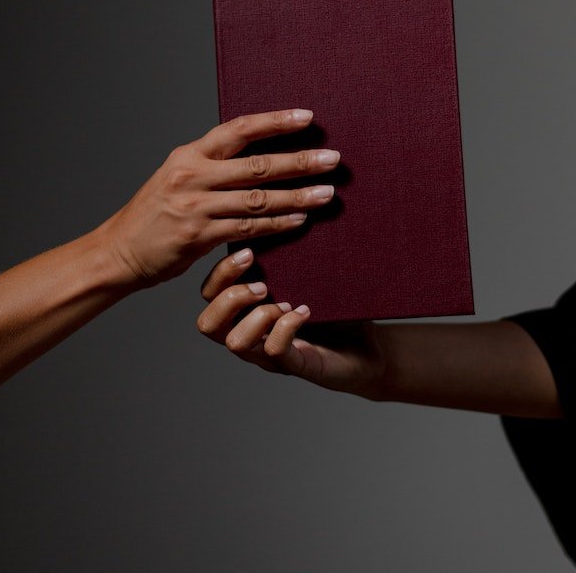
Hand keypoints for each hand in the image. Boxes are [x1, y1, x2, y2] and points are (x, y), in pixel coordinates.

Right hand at [97, 108, 339, 287]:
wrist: (119, 250)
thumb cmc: (156, 212)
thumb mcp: (179, 176)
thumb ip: (214, 165)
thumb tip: (260, 156)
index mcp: (190, 154)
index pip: (239, 129)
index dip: (275, 122)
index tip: (308, 117)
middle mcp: (193, 175)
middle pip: (257, 164)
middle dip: (299, 161)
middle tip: (332, 159)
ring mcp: (196, 206)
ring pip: (258, 199)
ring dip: (297, 196)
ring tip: (327, 194)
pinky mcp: (198, 236)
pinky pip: (247, 229)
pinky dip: (277, 225)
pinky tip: (301, 220)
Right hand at [198, 261, 386, 399]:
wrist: (368, 348)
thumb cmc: (336, 311)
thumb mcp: (309, 278)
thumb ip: (291, 257)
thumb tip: (292, 211)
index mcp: (247, 310)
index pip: (209, 295)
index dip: (220, 273)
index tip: (250, 253)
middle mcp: (251, 335)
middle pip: (207, 324)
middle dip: (229, 297)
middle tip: (263, 285)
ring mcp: (269, 355)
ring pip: (235, 343)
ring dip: (257, 316)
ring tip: (283, 303)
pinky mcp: (293, 365)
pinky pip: (275, 350)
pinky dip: (287, 326)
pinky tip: (305, 311)